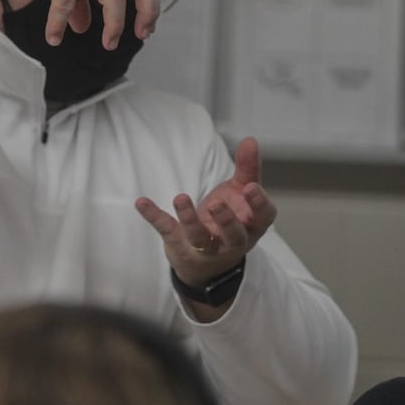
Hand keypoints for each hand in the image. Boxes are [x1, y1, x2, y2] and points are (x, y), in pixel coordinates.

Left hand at [135, 137, 277, 288]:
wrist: (207, 264)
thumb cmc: (228, 222)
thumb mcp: (239, 195)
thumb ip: (246, 168)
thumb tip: (250, 140)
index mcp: (252, 225)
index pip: (263, 216)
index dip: (259, 203)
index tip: (251, 186)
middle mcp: (231, 241)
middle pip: (233, 235)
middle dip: (226, 221)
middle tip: (217, 205)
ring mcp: (205, 247)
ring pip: (199, 237)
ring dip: (189, 219)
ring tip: (180, 197)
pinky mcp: (180, 246)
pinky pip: (167, 231)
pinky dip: (154, 216)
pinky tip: (141, 202)